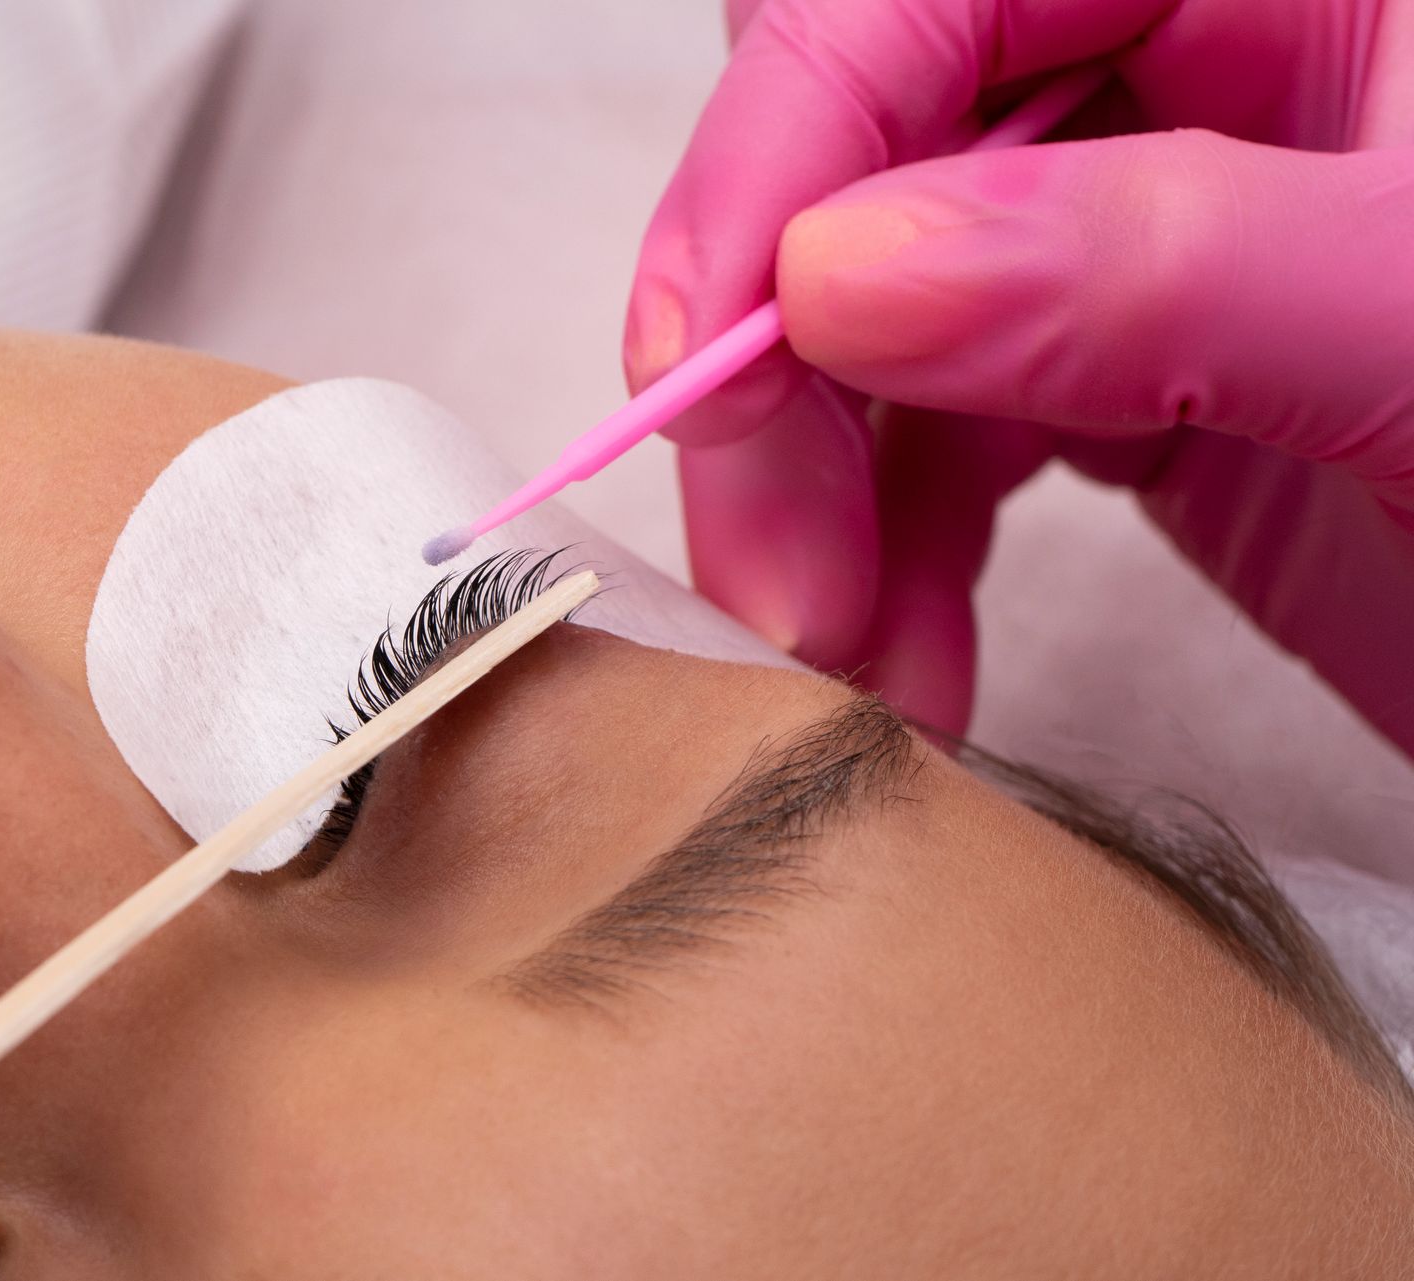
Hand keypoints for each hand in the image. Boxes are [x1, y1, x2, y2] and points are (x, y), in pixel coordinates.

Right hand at [626, 0, 1413, 752]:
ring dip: (825, 504)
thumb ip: (1158, 262)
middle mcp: (1189, 61)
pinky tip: (911, 668)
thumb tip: (838, 275)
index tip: (700, 354)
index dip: (777, 151)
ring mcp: (1151, 223)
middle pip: (862, 163)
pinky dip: (897, 559)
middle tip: (774, 579)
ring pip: (878, 322)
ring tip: (842, 662)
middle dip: (786, 381)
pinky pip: (945, 439)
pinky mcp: (1134, 374)